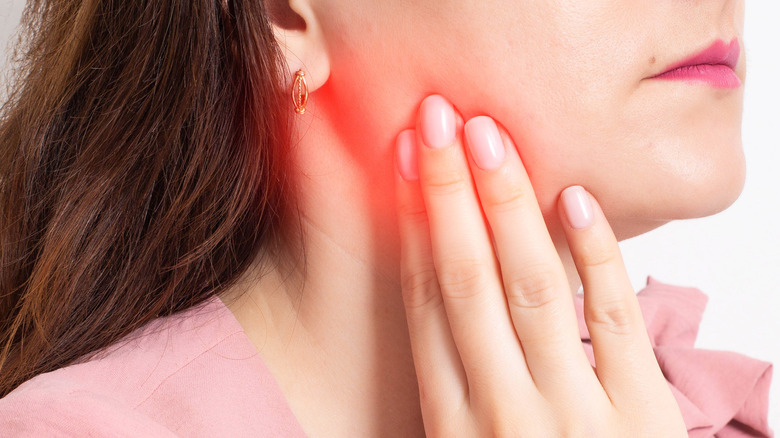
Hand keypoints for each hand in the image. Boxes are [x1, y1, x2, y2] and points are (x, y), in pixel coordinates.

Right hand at [394, 95, 686, 435]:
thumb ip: (450, 391)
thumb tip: (427, 300)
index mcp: (450, 424)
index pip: (424, 305)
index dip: (412, 228)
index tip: (405, 164)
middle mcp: (500, 413)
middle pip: (466, 282)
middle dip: (448, 195)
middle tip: (435, 120)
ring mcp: (574, 414)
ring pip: (533, 290)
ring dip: (506, 206)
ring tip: (488, 137)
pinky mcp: (642, 416)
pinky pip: (615, 320)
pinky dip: (598, 256)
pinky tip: (574, 199)